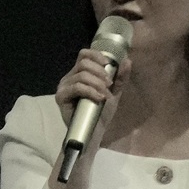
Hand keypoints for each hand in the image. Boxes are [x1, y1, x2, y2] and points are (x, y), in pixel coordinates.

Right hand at [54, 45, 131, 162]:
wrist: (94, 133)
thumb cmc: (100, 113)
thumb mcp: (114, 93)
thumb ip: (120, 78)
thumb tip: (127, 60)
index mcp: (79, 73)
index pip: (84, 54)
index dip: (97, 56)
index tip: (109, 65)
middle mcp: (69, 77)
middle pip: (83, 63)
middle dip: (100, 72)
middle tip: (109, 85)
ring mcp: (64, 87)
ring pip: (81, 75)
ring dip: (97, 83)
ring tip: (105, 95)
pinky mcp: (61, 97)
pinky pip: (77, 87)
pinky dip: (90, 91)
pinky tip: (99, 98)